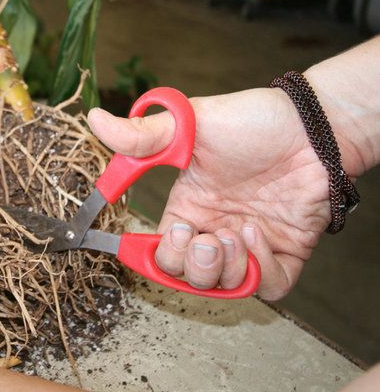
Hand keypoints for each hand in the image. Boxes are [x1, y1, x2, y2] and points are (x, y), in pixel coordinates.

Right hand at [88, 87, 361, 299]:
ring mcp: (249, 244)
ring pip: (223, 286)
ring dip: (222, 267)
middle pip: (186, 275)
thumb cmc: (252, 121)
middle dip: (189, 265)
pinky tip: (257, 234)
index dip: (154, 253)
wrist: (312, 126)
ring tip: (234, 232)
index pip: (160, 248)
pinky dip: (258, 272)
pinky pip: (267, 286)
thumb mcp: (190, 125)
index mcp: (188, 206)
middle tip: (203, 238)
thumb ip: (143, 135)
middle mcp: (215, 228)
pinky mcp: (284, 252)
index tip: (159, 237)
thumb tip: (94, 119)